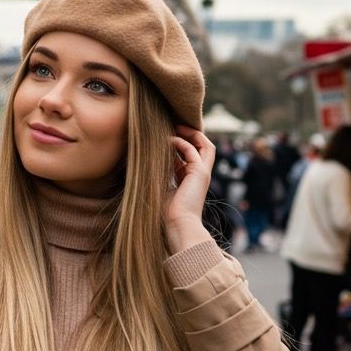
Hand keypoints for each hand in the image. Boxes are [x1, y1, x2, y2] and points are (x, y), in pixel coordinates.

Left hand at [164, 126, 215, 252]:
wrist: (177, 225)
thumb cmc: (166, 213)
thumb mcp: (161, 188)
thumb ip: (160, 173)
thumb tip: (144, 161)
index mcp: (190, 179)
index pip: (190, 155)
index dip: (181, 144)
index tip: (166, 136)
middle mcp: (200, 175)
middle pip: (204, 147)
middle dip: (192, 134)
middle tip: (176, 125)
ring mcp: (202, 174)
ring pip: (206, 146)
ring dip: (191, 134)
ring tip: (177, 126)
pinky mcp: (200, 173)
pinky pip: (192, 151)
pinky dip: (181, 143)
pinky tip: (168, 141)